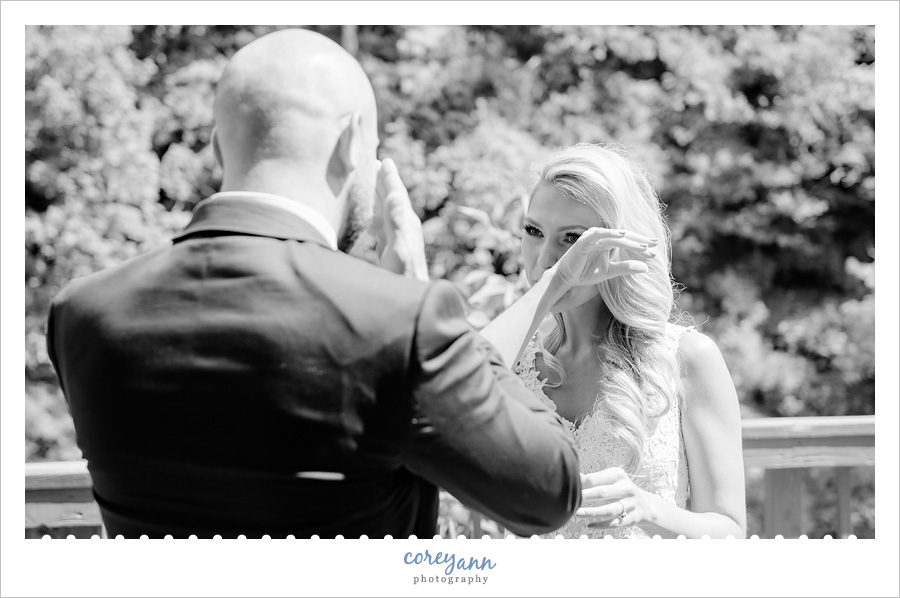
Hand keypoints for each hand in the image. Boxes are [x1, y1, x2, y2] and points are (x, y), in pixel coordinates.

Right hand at [373, 158, 428, 280]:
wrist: (410, 297)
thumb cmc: (403, 277)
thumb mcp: (398, 249)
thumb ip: (396, 223)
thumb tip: (396, 194)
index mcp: (404, 223)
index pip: (396, 194)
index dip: (389, 178)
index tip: (385, 160)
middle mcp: (404, 227)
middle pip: (392, 198)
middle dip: (384, 182)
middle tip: (377, 164)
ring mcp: (398, 238)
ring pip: (387, 210)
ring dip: (380, 196)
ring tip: (373, 182)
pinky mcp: (392, 248)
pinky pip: (383, 224)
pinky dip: (377, 214)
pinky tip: (373, 214)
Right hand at [554, 228, 657, 289]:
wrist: (566, 279)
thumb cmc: (584, 273)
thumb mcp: (609, 272)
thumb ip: (626, 268)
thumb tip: (646, 268)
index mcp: (607, 243)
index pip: (627, 241)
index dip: (640, 244)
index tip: (654, 249)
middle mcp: (601, 238)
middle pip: (623, 236)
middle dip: (639, 240)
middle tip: (654, 243)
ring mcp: (592, 238)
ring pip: (614, 235)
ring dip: (629, 239)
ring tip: (643, 245)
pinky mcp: (583, 241)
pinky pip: (598, 235)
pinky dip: (609, 233)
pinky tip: (622, 235)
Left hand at [575, 468, 659, 530]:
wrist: (646, 505)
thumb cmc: (620, 489)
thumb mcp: (610, 480)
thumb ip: (592, 479)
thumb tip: (573, 475)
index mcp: (617, 475)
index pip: (595, 479)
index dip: (581, 484)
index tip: (568, 488)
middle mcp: (626, 488)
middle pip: (602, 493)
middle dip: (585, 497)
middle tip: (570, 501)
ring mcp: (631, 504)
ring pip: (609, 510)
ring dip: (592, 512)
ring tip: (577, 513)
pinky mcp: (633, 518)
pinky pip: (615, 523)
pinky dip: (602, 525)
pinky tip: (589, 525)